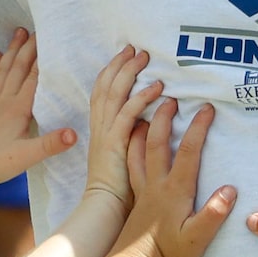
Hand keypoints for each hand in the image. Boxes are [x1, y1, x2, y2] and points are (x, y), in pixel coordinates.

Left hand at [0, 31, 77, 182]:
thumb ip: (50, 144)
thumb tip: (74, 133)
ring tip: (17, 34)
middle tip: (36, 30)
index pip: (33, 78)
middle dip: (27, 48)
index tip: (50, 40)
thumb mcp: (27, 157)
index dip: (42, 59)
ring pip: (4, 71)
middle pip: (18, 68)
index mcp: (18, 109)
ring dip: (12, 51)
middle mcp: (4, 101)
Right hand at [75, 45, 164, 210]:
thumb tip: (149, 121)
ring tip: (145, 57)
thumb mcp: (124, 154)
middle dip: (119, 65)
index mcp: (100, 129)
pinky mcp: (114, 145)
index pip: (102, 93)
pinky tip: (157, 88)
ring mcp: (105, 135)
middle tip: (135, 48)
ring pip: (114, 95)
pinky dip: (141, 98)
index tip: (124, 55)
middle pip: (105, 87)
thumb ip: (132, 135)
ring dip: (129, 74)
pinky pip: (127, 115)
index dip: (111, 72)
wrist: (105, 208)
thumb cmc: (120, 187)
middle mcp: (100, 128)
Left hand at [103, 101, 235, 256]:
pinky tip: (131, 137)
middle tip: (171, 96)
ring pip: (139, 149)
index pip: (188, 152)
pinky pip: (131, 163)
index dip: (198, 128)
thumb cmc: (169, 255)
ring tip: (146, 107)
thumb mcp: (198, 238)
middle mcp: (157, 184)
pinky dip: (131, 145)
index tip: (207, 108)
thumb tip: (230, 189)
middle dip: (164, 116)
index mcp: (175, 191)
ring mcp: (143, 189)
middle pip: (157, 142)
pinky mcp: (136, 196)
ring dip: (143, 125)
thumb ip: (214, 214)